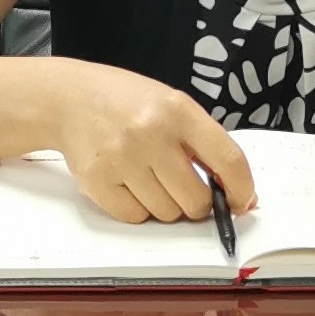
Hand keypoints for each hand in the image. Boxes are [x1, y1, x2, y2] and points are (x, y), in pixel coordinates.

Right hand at [48, 62, 254, 224]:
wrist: (71, 98)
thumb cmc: (128, 103)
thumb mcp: (173, 106)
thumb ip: (205, 144)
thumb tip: (240, 193)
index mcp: (178, 110)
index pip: (228, 160)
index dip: (242, 189)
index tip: (242, 201)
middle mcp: (151, 133)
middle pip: (196, 200)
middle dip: (197, 203)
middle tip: (185, 188)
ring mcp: (122, 158)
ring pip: (166, 214)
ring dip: (166, 205)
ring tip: (150, 177)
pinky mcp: (98, 180)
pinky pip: (135, 217)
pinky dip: (138, 208)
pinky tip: (129, 183)